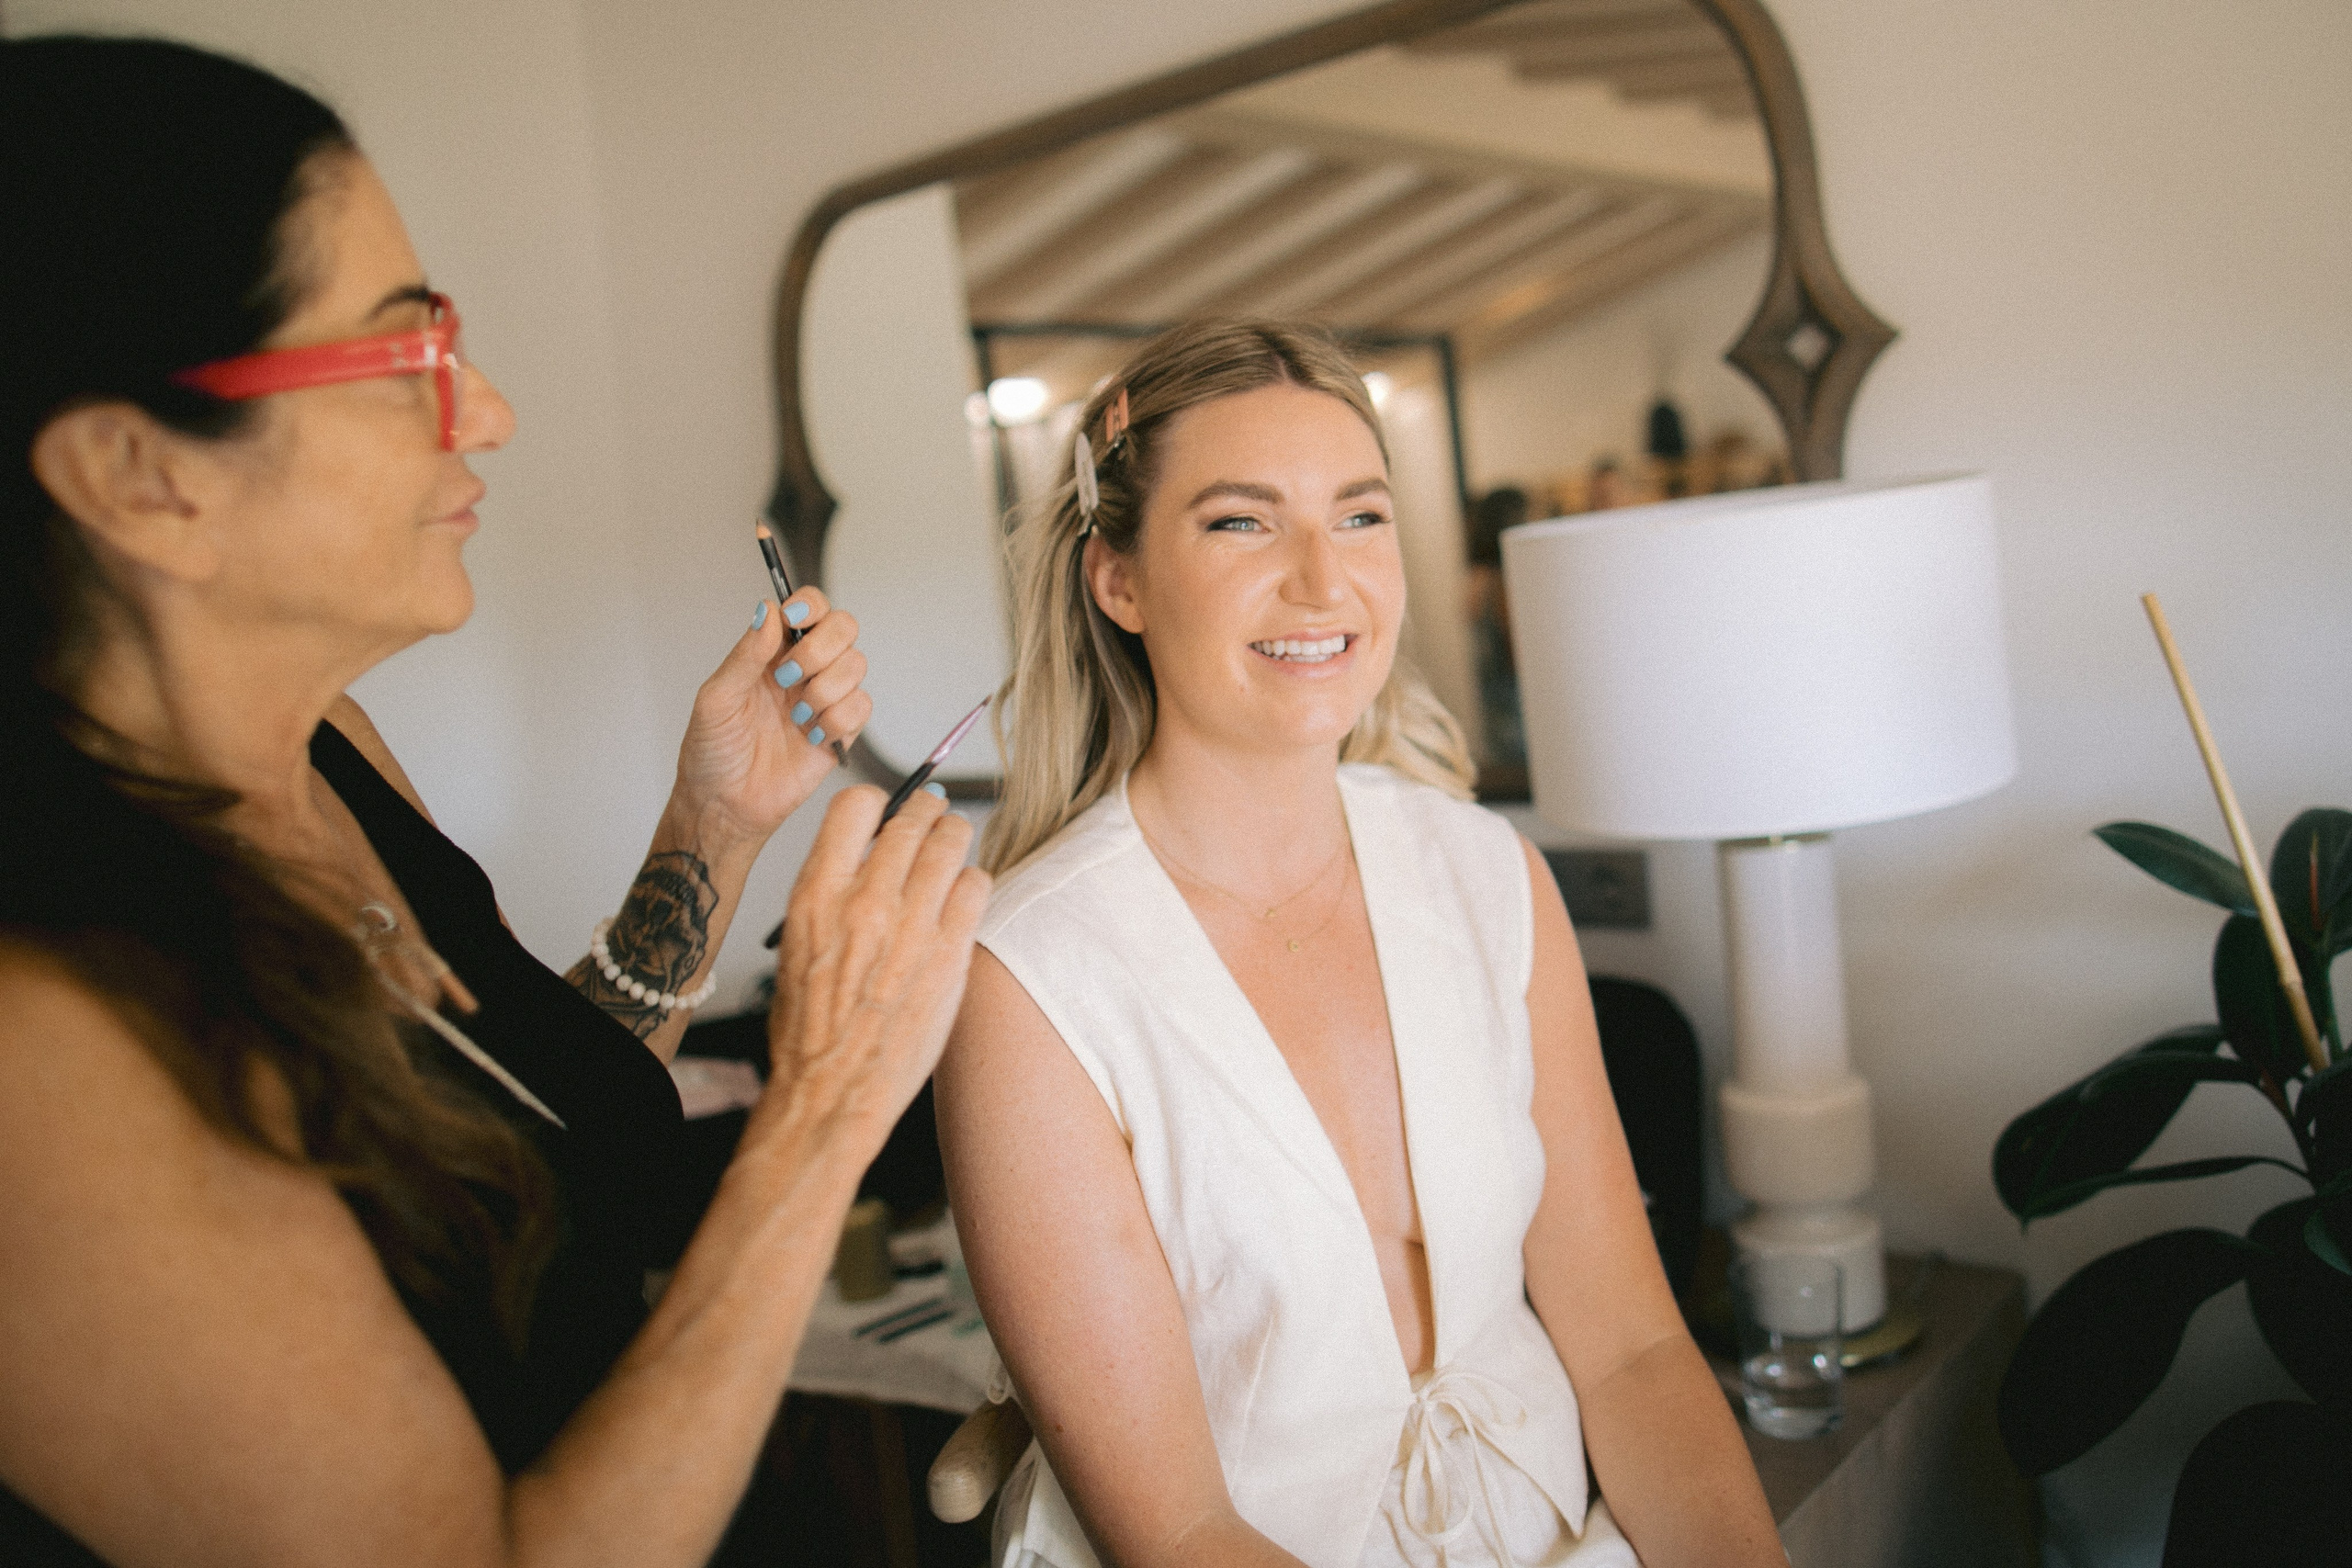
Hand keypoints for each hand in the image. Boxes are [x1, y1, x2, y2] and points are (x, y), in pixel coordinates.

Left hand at [672, 590, 872, 857]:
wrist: (725, 805)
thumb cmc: (712, 753)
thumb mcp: (716, 699)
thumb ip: (745, 654)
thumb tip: (766, 611)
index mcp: (772, 652)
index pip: (809, 608)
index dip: (810, 605)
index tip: (794, 620)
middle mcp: (803, 669)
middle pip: (843, 628)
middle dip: (821, 650)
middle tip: (788, 677)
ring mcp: (824, 698)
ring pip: (856, 666)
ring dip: (826, 689)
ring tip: (796, 716)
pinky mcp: (840, 731)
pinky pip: (861, 707)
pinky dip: (837, 720)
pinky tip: (811, 735)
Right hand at [767, 787, 989, 1143]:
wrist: (833, 1090)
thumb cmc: (811, 1029)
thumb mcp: (799, 943)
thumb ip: (833, 892)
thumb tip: (867, 855)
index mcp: (817, 894)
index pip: (856, 804)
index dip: (878, 804)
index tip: (887, 813)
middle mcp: (865, 901)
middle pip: (913, 817)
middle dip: (927, 813)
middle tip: (933, 821)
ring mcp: (912, 925)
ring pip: (953, 842)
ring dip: (956, 838)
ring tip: (953, 849)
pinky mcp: (950, 953)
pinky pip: (976, 887)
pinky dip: (973, 883)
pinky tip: (963, 897)